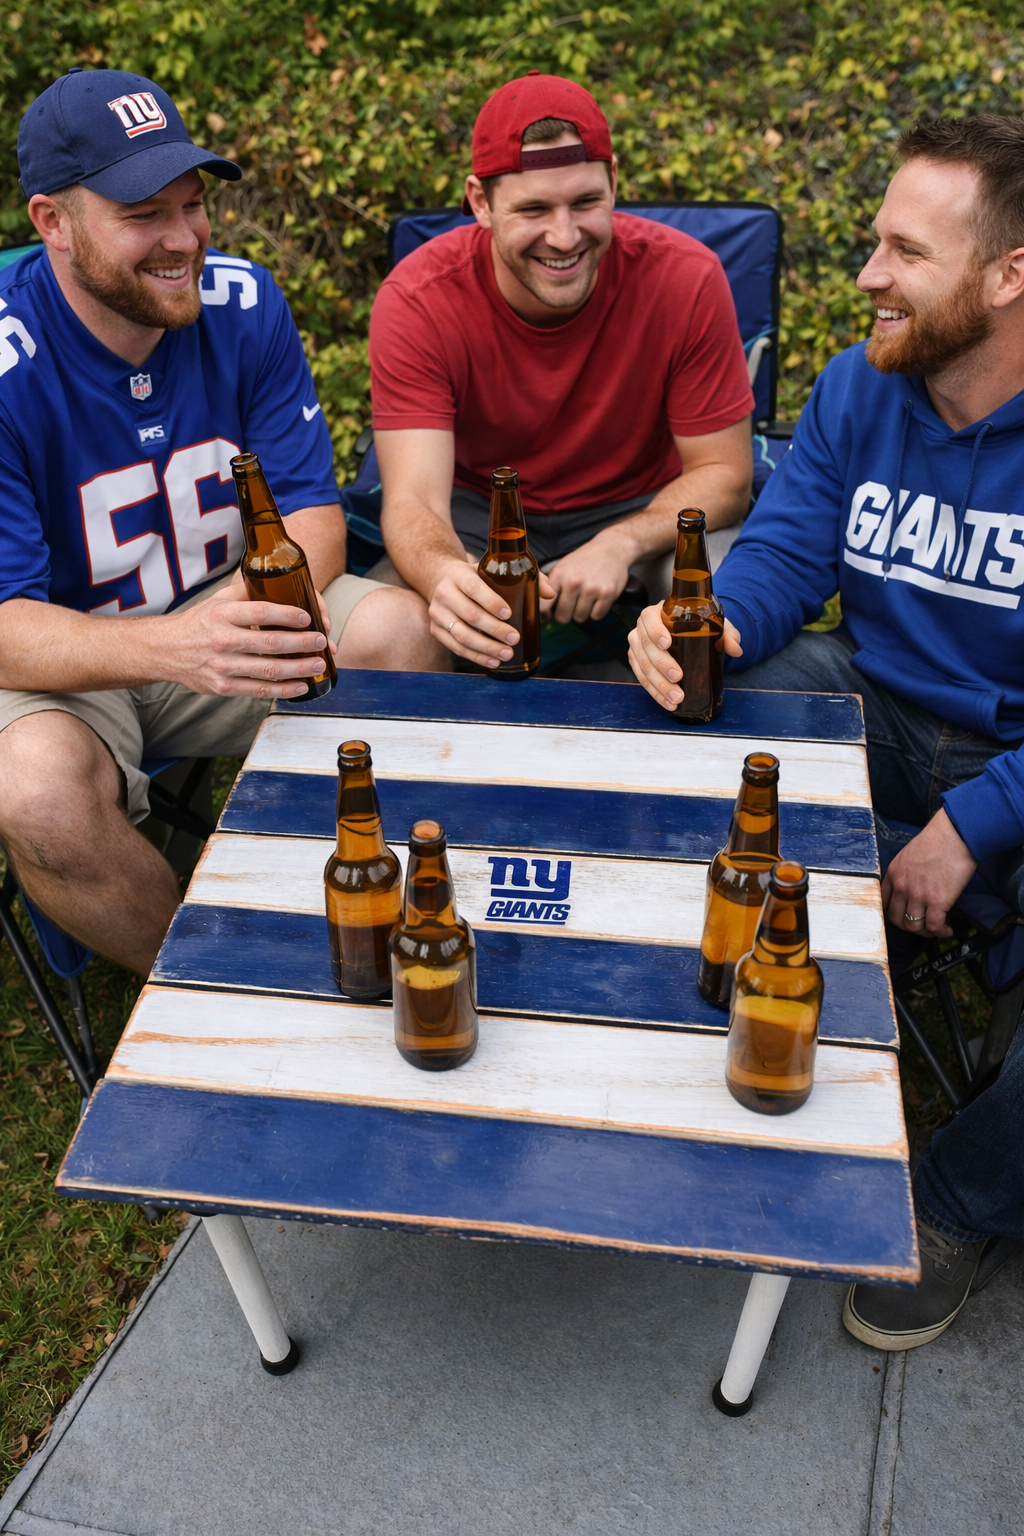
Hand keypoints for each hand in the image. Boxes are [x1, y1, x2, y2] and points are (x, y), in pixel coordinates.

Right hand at [160, 584, 335, 698]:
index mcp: (222, 614)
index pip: (260, 612)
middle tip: (321, 641)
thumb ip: (247, 593)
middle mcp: (222, 640)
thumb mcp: (218, 601)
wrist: (167, 650)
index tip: (308, 617)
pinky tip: (302, 686)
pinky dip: (284, 690)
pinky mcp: (223, 687)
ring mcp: (222, 666)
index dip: (287, 615)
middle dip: (302, 643)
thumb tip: (281, 582)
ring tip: (319, 664)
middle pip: (270, 643)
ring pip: (269, 670)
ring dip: (299, 668)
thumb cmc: (200, 622)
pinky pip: (259, 690)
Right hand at [429, 557, 555, 666]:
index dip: (491, 601)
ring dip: (486, 648)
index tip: (509, 613)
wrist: (442, 580)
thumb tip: (550, 594)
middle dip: (494, 630)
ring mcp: (437, 613)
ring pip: (461, 635)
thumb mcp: (494, 569)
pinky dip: (475, 657)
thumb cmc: (476, 576)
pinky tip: (492, 662)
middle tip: (514, 638)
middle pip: (470, 615)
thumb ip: (524, 576)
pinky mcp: (436, 630)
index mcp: (458, 574)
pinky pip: (455, 647)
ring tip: (507, 654)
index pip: (473, 587)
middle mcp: (444, 592)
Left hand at [544, 532, 633, 624]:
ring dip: (582, 613)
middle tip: (571, 605)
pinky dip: (596, 612)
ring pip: (579, 618)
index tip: (547, 618)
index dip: (544, 616)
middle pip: (562, 617)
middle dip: (566, 614)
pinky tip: (597, 599)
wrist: (611, 549)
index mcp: (559, 575)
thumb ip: (550, 587)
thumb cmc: (584, 561)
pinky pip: (596, 616)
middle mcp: (573, 582)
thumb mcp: (563, 567)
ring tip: (585, 599)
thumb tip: (541, 612)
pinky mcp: (607, 594)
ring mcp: (591, 588)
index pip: (544, 606)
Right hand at [627, 602, 742, 710]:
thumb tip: (736, 649)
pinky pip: (642, 679)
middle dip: (662, 665)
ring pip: (643, 667)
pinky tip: (667, 702)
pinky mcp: (637, 662)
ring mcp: (638, 646)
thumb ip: (728, 634)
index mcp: (658, 613)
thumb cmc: (699, 624)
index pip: (650, 618)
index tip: (667, 644)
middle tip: (678, 678)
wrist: (688, 630)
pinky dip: (655, 693)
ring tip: (676, 698)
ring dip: (659, 685)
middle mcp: (643, 628)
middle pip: (646, 647)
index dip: (655, 631)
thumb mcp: (715, 624)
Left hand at [881, 809, 975, 937]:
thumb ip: (906, 873)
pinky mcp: (937, 901)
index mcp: (893, 874)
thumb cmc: (938, 841)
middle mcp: (901, 886)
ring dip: (926, 932)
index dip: (893, 914)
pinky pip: (934, 926)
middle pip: (897, 919)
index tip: (903, 918)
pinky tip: (947, 929)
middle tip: (922, 926)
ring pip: (914, 926)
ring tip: (936, 929)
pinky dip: (941, 932)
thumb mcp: (909, 855)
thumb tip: (913, 888)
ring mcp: (918, 895)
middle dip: (909, 926)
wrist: (955, 835)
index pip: (883, 903)